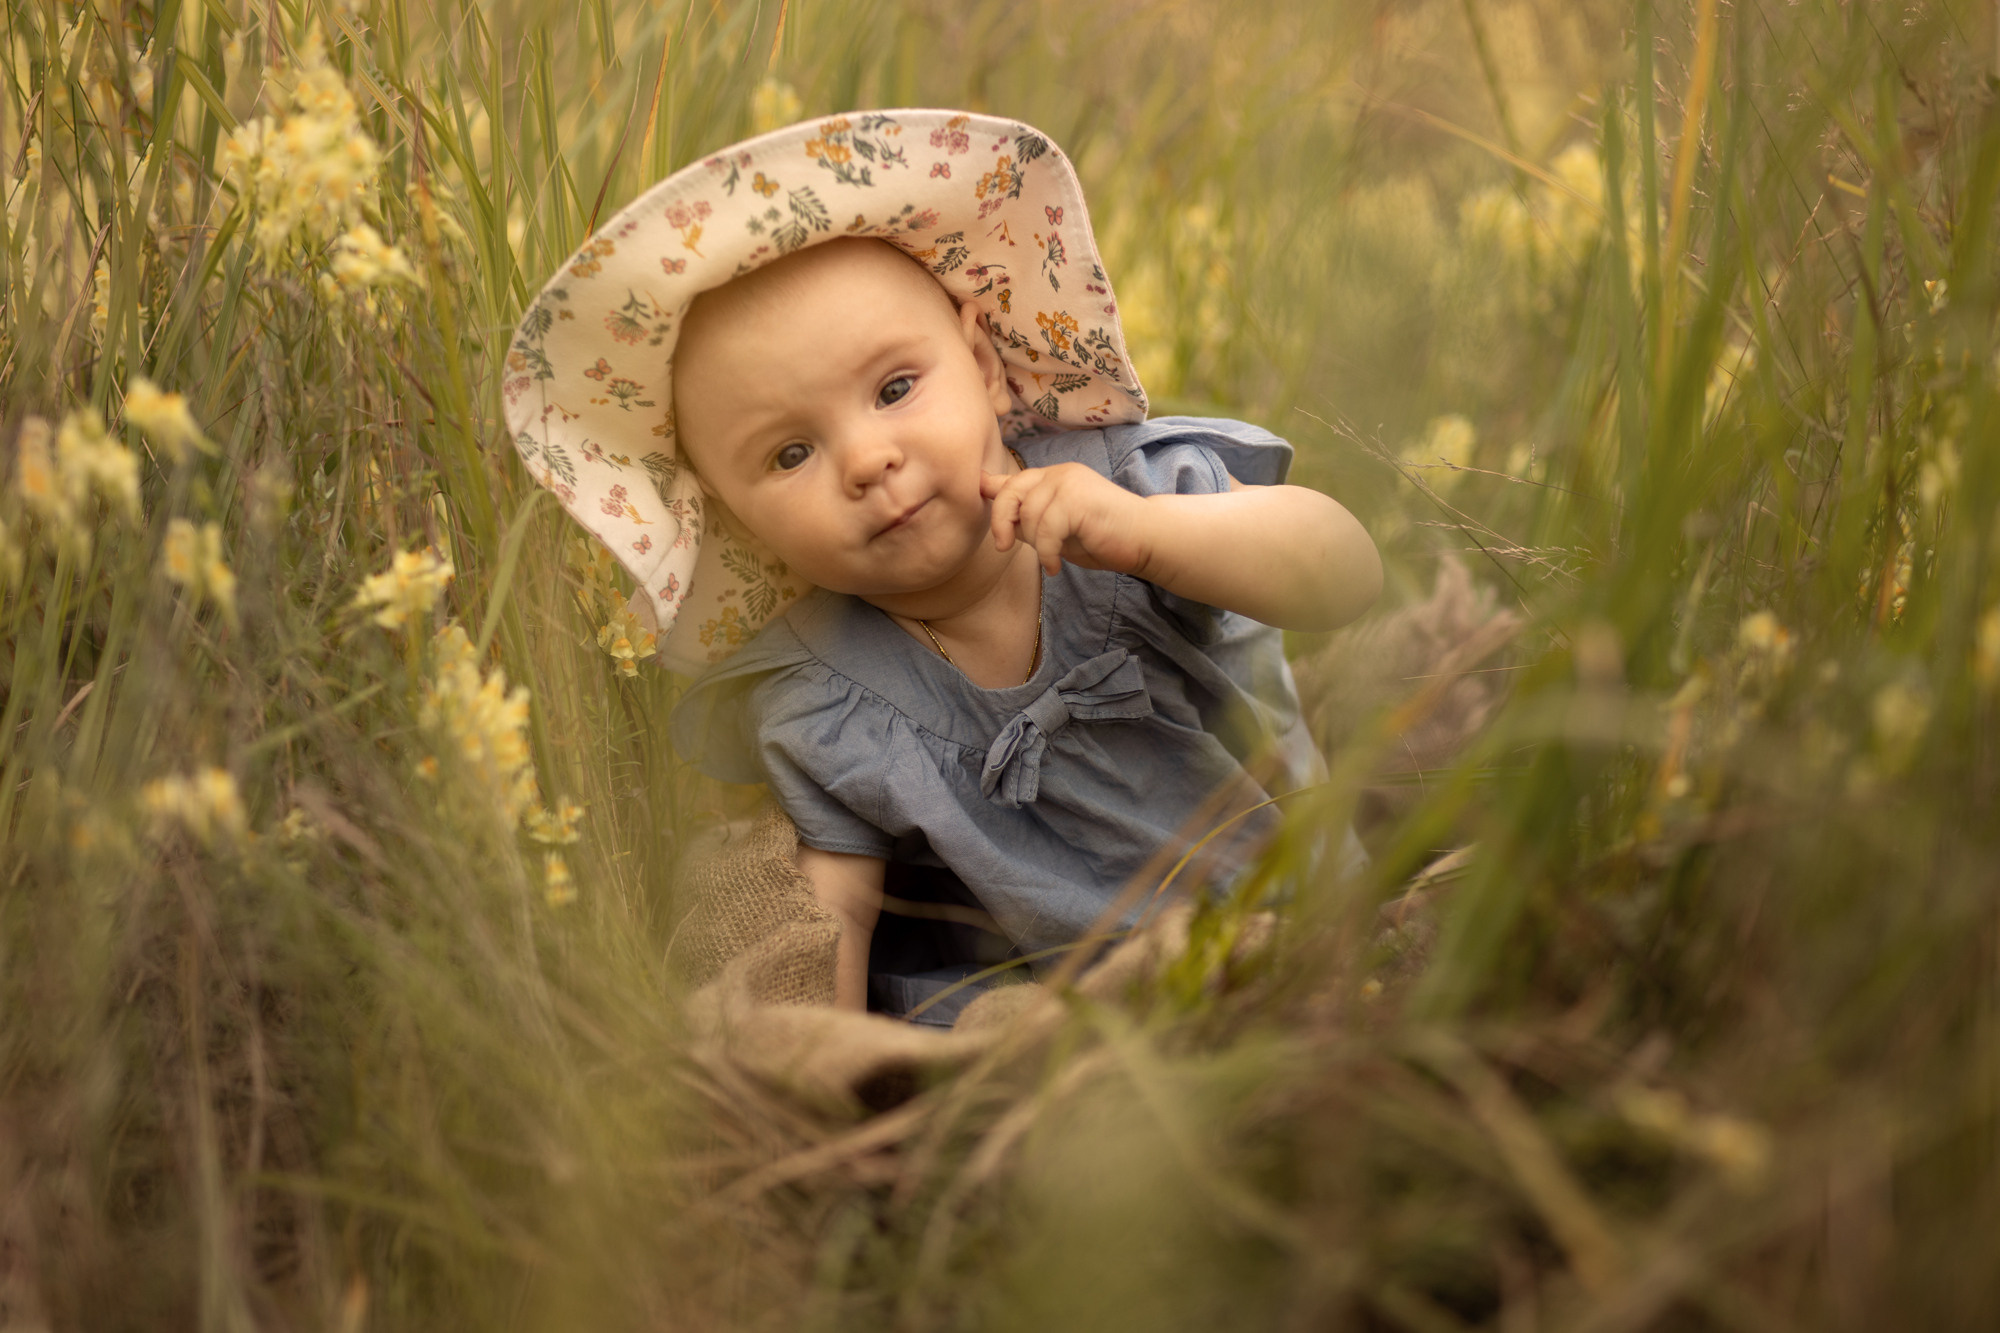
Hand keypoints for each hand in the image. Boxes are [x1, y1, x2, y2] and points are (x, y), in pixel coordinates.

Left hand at [980, 462, 1154, 577]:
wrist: (1144, 540)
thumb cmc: (1100, 537)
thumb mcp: (1054, 527)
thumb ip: (1026, 515)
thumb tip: (986, 495)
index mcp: (1052, 476)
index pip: (1011, 481)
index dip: (990, 493)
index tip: (980, 508)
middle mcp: (1059, 473)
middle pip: (1010, 492)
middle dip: (1001, 522)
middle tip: (1003, 547)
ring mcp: (1069, 483)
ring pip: (1028, 515)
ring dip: (1034, 543)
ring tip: (1052, 556)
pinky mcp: (1077, 500)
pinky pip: (1045, 530)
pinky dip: (1046, 554)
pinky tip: (1056, 566)